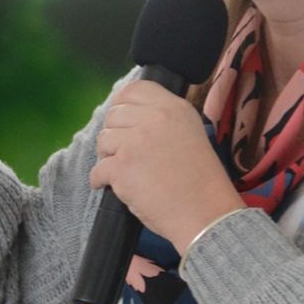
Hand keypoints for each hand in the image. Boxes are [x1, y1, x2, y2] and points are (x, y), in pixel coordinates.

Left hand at [88, 80, 243, 251]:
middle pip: (114, 115)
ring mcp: (135, 142)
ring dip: (108, 157)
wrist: (205, 214)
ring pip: (103, 140)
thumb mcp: (191, 133)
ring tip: (125, 171)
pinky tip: (112, 186)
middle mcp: (154, 119)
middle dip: (114, 134)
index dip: (121, 103)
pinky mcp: (122, 168)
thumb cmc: (201, 181)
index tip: (120, 119)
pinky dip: (100, 180)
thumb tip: (130, 114)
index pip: (134, 89)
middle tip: (125, 153)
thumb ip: (164, 118)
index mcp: (174, 108)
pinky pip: (97, 169)